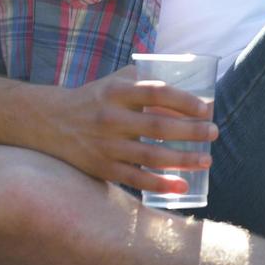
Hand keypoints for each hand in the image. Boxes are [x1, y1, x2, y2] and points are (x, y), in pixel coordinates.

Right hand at [43, 66, 216, 193]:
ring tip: (206, 160)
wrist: (50, 122)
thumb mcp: (114, 82)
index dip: (183, 100)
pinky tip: (182, 185)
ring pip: (151, 155)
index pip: (155, 93)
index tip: (206, 108)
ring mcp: (107, 145)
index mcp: (116, 92)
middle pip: (158, 126)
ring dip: (183, 159)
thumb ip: (144, 80)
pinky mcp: (103, 168)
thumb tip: (184, 80)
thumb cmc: (93, 98)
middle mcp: (111, 118)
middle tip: (214, 133)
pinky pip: (136, 178)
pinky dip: (161, 184)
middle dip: (191, 131)